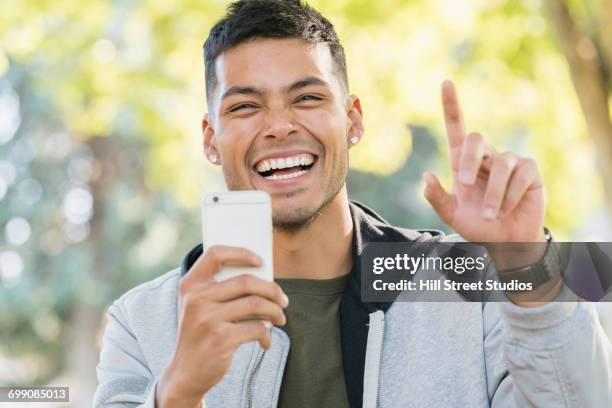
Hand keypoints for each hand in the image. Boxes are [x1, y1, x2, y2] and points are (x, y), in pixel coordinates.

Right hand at [156, 246, 287, 407]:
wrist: (185, 373)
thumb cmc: (200, 335)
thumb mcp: (199, 308)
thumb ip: (221, 291)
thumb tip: (264, 281)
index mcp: (190, 285)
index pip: (215, 254)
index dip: (241, 253)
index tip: (260, 261)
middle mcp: (197, 299)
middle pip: (246, 281)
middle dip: (272, 290)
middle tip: (283, 300)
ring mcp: (208, 319)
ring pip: (256, 304)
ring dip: (275, 311)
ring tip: (280, 319)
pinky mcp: (221, 339)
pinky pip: (257, 328)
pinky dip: (267, 334)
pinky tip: (265, 340)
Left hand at [423, 80, 545, 243]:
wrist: (505, 244)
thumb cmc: (478, 226)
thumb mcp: (452, 215)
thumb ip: (437, 198)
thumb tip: (426, 176)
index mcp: (463, 162)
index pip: (457, 128)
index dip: (452, 106)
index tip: (445, 82)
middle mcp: (486, 157)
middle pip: (475, 139)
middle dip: (468, 160)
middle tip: (466, 184)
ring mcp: (509, 162)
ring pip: (499, 164)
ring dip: (492, 193)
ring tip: (489, 215)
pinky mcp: (530, 171)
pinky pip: (520, 175)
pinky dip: (509, 196)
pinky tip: (506, 209)